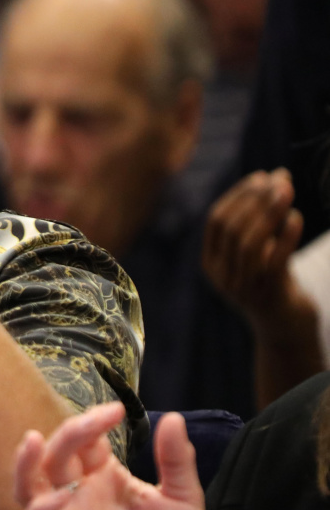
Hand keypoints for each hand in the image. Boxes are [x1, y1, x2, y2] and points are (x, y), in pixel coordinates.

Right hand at [15, 404, 206, 509]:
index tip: (118, 411)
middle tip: (98, 420)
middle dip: (71, 432)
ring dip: (24, 464)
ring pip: (28, 487)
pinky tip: (61, 496)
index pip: (82, 439)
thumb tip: (174, 418)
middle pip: (55, 455)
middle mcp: (78, 494)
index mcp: (101, 477)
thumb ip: (175, 461)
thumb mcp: (182, 502)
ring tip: (33, 440)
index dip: (93, 421)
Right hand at [202, 168, 306, 324]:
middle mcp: (222, 276)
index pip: (216, 221)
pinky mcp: (268, 298)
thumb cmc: (274, 285)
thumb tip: (275, 177)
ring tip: (288, 191)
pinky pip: (274, 262)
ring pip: (249, 243)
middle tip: (279, 179)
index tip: (261, 176)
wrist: (285, 333)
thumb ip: (260, 223)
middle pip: (231, 229)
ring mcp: (243, 289)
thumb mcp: (259, 254)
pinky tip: (297, 218)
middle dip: (254, 199)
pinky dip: (286, 237)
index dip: (237, 196)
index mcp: (211, 263)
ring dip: (269, 213)